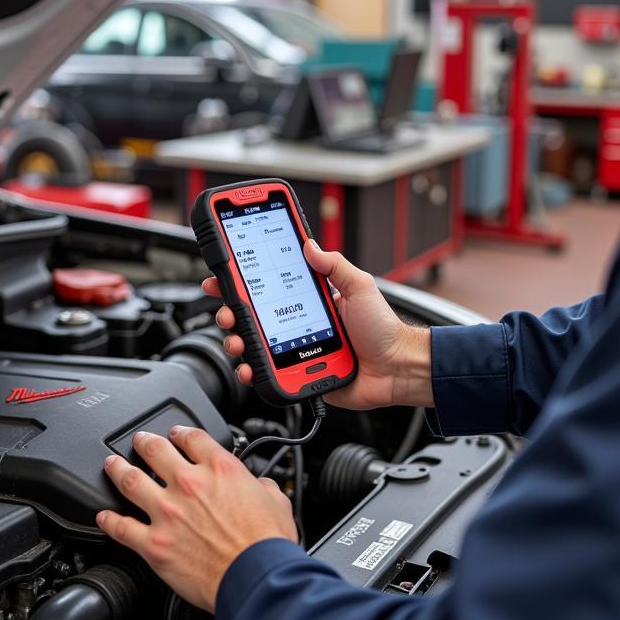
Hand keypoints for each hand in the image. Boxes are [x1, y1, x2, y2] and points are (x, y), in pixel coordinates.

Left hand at [96, 427, 297, 612]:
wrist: (255, 578)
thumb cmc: (267, 545)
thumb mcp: (276, 502)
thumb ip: (263, 487)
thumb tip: (260, 487)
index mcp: (220, 469)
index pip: (192, 438)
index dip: (180, 432)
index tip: (175, 434)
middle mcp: (189, 484)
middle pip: (155, 450)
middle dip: (143, 442)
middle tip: (138, 441)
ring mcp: (167, 513)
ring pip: (130, 480)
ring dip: (116, 469)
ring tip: (111, 464)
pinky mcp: (154, 544)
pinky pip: (122, 528)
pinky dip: (109, 521)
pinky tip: (103, 517)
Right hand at [203, 240, 432, 410]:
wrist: (397, 368)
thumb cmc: (383, 328)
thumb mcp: (360, 286)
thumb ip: (335, 265)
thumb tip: (310, 244)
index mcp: (308, 301)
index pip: (268, 288)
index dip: (243, 282)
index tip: (223, 274)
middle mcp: (296, 324)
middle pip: (252, 317)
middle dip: (230, 312)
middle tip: (226, 312)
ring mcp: (294, 350)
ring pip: (254, 346)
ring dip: (236, 341)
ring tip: (236, 341)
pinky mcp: (298, 375)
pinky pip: (269, 374)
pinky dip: (252, 371)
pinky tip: (248, 367)